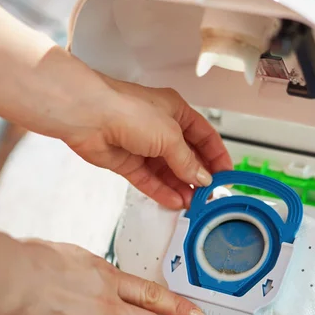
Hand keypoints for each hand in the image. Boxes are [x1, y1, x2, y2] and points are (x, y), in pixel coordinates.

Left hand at [61, 76, 232, 208]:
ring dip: (181, 188)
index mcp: (176, 111)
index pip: (204, 136)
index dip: (217, 155)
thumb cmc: (126, 110)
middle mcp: (160, 127)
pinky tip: (174, 202)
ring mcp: (142, 145)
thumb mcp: (170, 136)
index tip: (226, 175)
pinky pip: (149, 180)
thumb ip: (187, 161)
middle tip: (210, 195)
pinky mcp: (126, 162)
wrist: (87, 115)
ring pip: (168, 172)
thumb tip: (202, 178)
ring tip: (194, 204)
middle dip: (198, 176)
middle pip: (186, 156)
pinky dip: (162, 191)